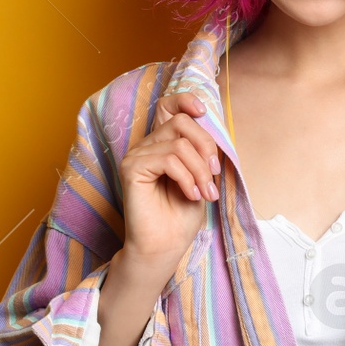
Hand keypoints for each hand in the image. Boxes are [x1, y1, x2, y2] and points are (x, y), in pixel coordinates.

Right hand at [116, 88, 222, 286]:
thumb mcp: (200, 176)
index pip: (167, 107)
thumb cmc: (182, 215)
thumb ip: (201, 151)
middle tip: (213, 178)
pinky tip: (190, 194)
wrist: (166, 245)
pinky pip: (168, 159)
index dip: (185, 100)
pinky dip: (187, 177)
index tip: (204, 112)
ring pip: (179, 144)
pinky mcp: (131, 168)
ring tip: (205, 193)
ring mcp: (136, 155)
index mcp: (161, 144)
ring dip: (200, 171)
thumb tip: (211, 130)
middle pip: (181, 123)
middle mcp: (146, 145)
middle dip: (206, 148)